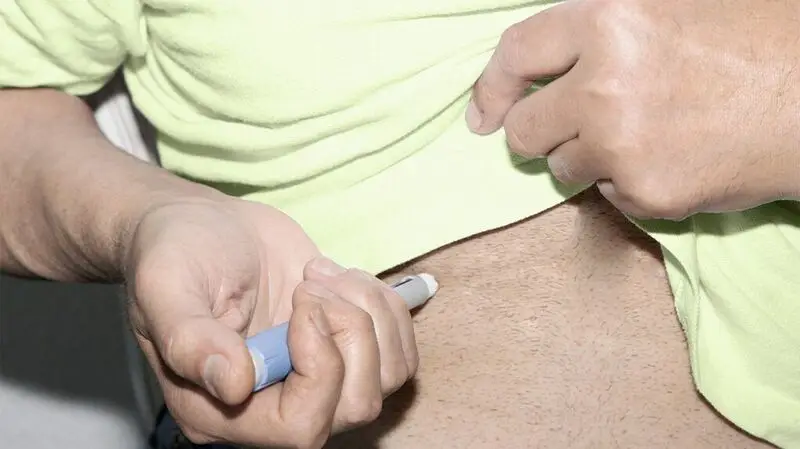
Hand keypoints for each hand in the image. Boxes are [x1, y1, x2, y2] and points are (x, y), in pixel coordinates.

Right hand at [125, 196, 417, 447]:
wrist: (204, 225)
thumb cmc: (177, 253)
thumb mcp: (165, 286)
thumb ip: (190, 339)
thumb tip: (232, 383)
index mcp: (220, 409)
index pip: (300, 427)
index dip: (319, 366)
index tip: (301, 301)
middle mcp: (272, 407)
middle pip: (356, 405)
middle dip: (351, 332)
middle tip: (310, 283)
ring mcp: (315, 380)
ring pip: (389, 378)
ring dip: (370, 313)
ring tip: (321, 274)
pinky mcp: (346, 351)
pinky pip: (400, 351)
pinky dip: (387, 307)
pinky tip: (342, 278)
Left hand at [468, 0, 799, 218]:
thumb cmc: (755, 40)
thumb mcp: (671, 6)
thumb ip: (601, 29)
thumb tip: (543, 65)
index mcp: (609, 21)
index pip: (517, 55)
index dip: (492, 87)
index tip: (483, 114)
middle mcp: (604, 85)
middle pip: (525, 129)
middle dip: (539, 131)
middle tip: (574, 124)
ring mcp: (622, 146)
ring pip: (563, 167)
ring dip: (588, 155)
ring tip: (647, 132)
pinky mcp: (645, 194)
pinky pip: (607, 194)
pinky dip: (628, 181)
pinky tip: (672, 156)